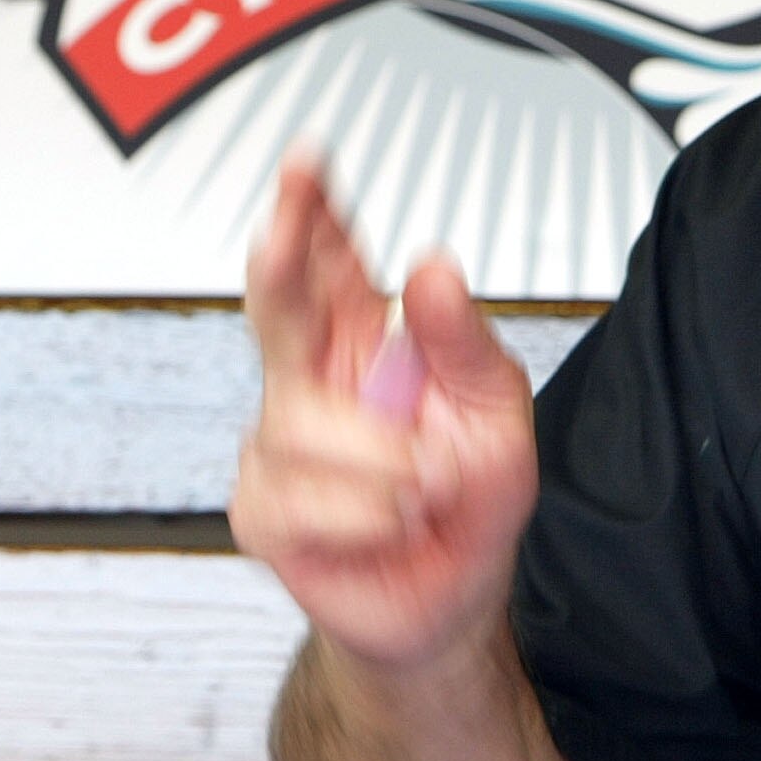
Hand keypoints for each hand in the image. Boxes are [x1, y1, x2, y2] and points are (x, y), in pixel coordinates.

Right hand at [235, 156, 540, 671]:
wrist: (453, 597)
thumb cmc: (469, 498)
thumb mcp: (496, 410)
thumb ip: (463, 340)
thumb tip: (433, 267)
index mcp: (365, 337)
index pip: (329, 258)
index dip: (309, 207)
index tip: (305, 163)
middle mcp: (314, 379)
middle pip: (276, 304)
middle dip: (279, 260)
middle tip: (284, 226)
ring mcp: (280, 442)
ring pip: (303, 424)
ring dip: (382, 459)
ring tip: (424, 484)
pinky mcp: (264, 507)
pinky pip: (302, 497)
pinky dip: (363, 513)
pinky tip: (387, 521)